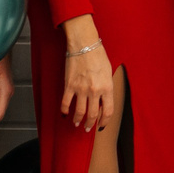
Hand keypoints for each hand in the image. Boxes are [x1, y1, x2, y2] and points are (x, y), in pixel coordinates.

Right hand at [62, 16, 114, 131]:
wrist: (84, 44)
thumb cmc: (98, 55)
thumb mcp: (108, 72)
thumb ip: (106, 88)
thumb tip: (102, 101)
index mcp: (107, 87)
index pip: (108, 111)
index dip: (105, 121)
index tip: (102, 126)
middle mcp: (95, 91)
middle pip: (92, 115)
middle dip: (90, 124)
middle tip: (88, 128)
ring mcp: (81, 89)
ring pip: (79, 112)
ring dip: (78, 120)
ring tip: (77, 123)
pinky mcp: (69, 85)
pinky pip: (66, 103)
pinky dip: (64, 111)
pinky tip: (64, 114)